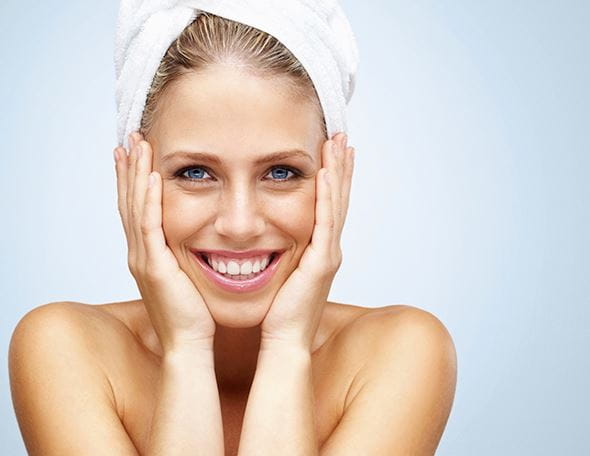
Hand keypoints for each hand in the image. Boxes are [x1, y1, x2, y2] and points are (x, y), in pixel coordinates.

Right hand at [114, 131, 215, 353]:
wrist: (189, 343)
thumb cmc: (193, 315)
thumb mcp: (186, 277)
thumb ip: (185, 256)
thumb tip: (199, 241)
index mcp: (147, 254)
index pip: (137, 208)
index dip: (134, 180)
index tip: (136, 154)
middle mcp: (139, 253)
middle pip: (129, 201)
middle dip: (129, 169)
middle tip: (130, 139)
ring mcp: (143, 259)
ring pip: (136, 207)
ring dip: (136, 174)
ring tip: (137, 145)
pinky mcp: (154, 266)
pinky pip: (150, 225)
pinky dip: (150, 199)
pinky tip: (154, 176)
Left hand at [260, 133, 354, 351]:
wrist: (283, 341)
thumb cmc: (279, 312)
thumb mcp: (282, 273)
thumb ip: (281, 253)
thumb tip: (265, 236)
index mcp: (318, 249)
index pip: (328, 204)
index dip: (333, 176)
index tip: (331, 150)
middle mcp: (328, 248)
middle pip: (338, 198)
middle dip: (341, 166)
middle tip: (342, 136)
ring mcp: (328, 254)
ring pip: (336, 204)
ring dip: (337, 171)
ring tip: (338, 143)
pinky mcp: (321, 263)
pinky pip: (325, 222)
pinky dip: (326, 196)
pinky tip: (324, 173)